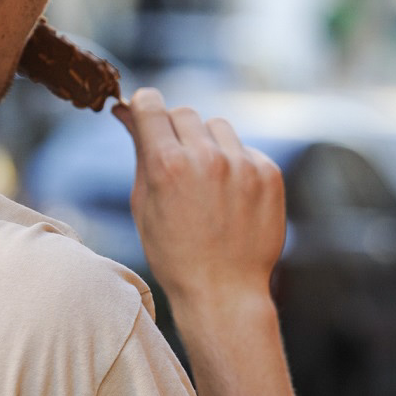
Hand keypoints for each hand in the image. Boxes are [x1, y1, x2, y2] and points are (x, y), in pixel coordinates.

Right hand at [112, 88, 285, 309]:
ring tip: (207, 183)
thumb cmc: (174, 253)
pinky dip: (236, 164)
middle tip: (176, 161)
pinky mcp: (268, 173)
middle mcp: (207, 158)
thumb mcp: (144, 204)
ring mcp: (242, 165)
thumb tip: (126, 110)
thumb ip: (139, 151)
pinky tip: (231, 197)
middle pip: (184, 113)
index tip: (146, 111)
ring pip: (217, 127)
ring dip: (208, 144)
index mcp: (167, 165)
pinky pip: (245, 149)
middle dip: (175, 129)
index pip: (152, 105)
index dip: (145, 105)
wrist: (224, 291)